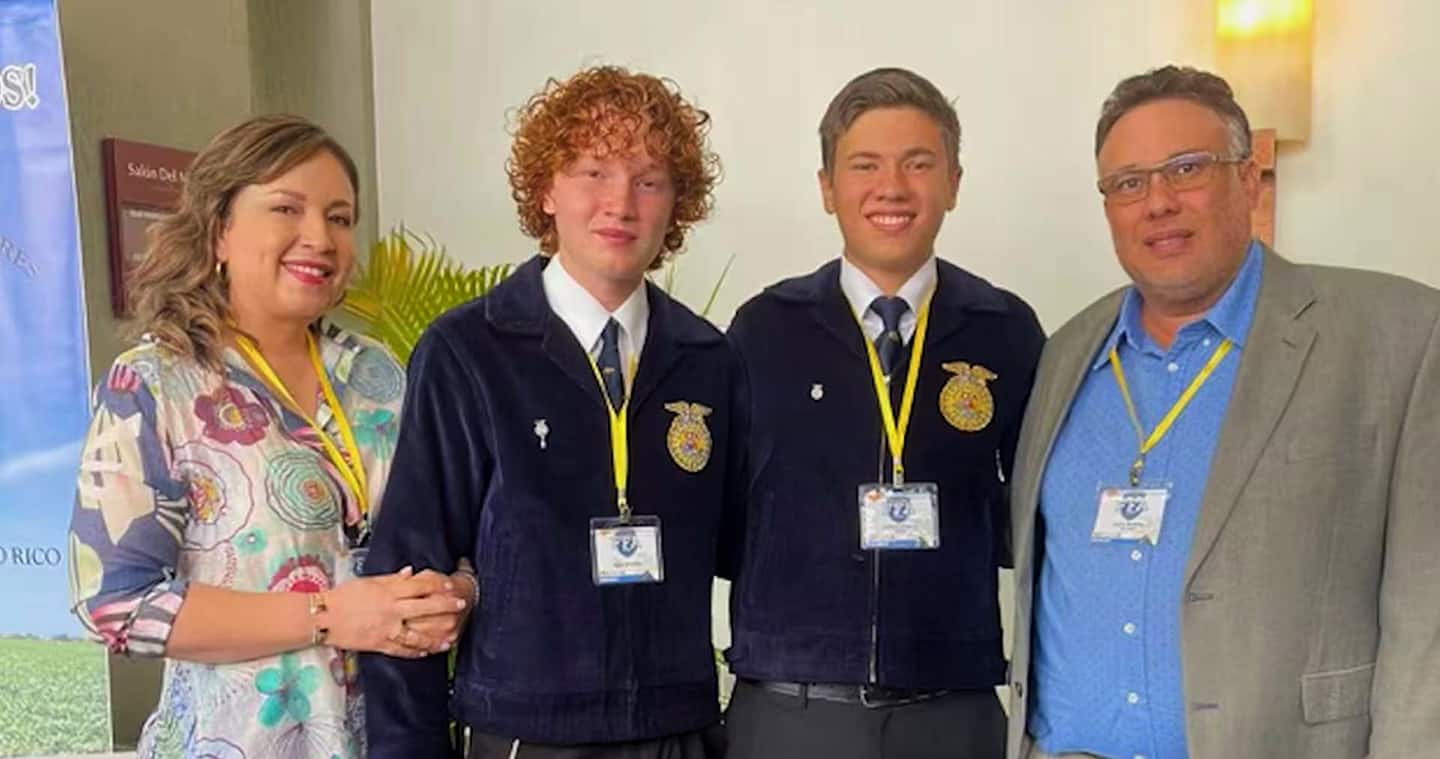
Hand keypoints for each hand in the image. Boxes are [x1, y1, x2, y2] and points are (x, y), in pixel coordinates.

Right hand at [320, 567, 466, 657]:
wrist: (323, 617)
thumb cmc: (344, 596)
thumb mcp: (369, 581)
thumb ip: (392, 579)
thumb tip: (411, 573)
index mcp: (388, 591)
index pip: (419, 586)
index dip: (438, 584)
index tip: (452, 585)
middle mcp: (391, 610)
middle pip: (425, 607)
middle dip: (446, 607)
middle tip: (461, 605)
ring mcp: (387, 629)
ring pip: (417, 634)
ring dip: (436, 637)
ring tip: (451, 639)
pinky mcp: (379, 644)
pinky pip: (402, 649)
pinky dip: (416, 651)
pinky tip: (428, 652)